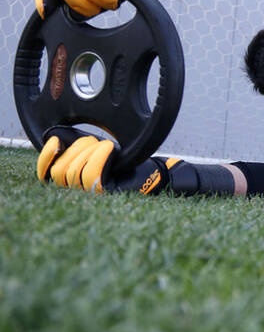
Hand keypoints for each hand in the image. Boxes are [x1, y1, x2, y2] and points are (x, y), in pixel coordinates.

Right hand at [37, 126, 186, 194]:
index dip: (45, 157)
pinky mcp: (105, 195)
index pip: (45, 174)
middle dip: (76, 148)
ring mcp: (90, 195)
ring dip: (89, 151)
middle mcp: (77, 191)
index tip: (56, 142)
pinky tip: (110, 149)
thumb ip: (73, 145)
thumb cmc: (122, 162)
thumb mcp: (94, 151)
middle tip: (94, 141)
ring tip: (106, 146)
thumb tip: (54, 136)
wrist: (150, 173)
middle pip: (60, 170)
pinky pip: (91, 174)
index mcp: (71, 180)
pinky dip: (99, 157)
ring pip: (74, 171)